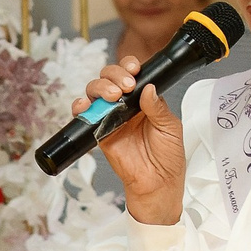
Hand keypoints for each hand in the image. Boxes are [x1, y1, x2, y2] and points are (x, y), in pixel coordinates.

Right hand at [76, 63, 186, 225]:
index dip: (128, 66)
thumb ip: (158, 107)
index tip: (133, 69)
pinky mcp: (99, 132)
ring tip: (111, 96)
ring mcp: (110, 118)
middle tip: (124, 86)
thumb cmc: (168, 157)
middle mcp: (125, 105)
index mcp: (144, 100)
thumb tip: (147, 87)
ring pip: (95, 92)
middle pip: (109, 78)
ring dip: (99, 87)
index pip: (132, 74)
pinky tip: (85, 106)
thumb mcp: (170, 128)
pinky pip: (85, 117)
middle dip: (113, 75)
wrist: (157, 184)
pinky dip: (81, 108)